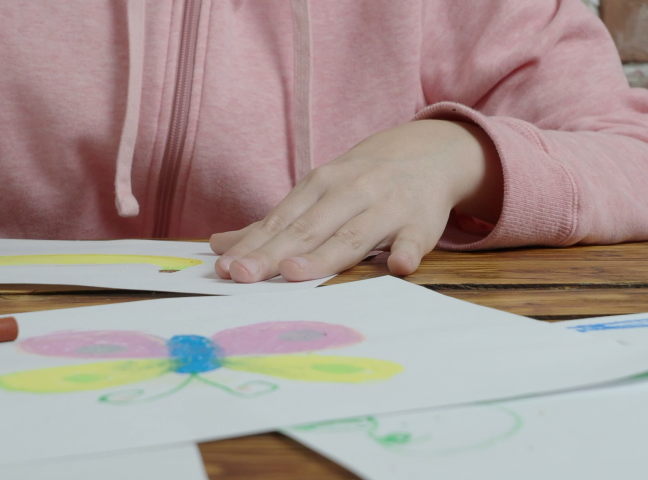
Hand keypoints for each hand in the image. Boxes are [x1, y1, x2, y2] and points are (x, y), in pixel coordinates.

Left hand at [210, 119, 502, 282]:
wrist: (428, 153)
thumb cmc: (361, 182)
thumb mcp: (316, 193)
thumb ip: (272, 224)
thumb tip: (219, 246)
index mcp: (319, 187)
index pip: (280, 222)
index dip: (252, 246)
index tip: (225, 268)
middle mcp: (348, 193)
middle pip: (307, 230)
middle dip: (273, 254)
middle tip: (243, 276)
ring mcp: (386, 207)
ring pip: (352, 235)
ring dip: (325, 254)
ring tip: (295, 273)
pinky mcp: (420, 223)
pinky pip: (414, 238)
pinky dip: (406, 251)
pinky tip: (398, 266)